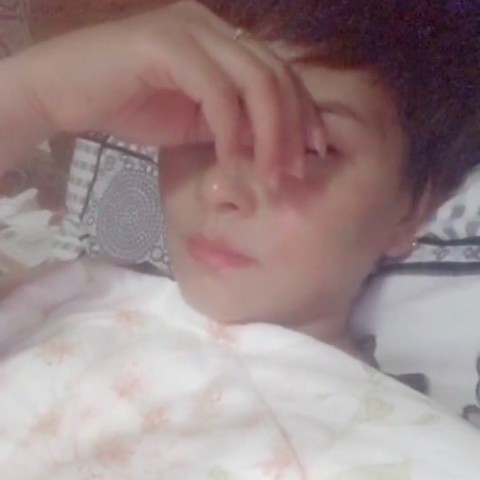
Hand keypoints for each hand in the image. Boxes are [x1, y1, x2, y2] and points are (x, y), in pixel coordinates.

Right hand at [10, 1, 324, 181]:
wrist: (67, 93)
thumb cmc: (129, 107)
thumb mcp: (195, 121)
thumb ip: (233, 124)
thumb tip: (269, 144)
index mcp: (224, 41)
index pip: (280, 75)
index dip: (303, 113)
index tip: (314, 153)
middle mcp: (213, 26)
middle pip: (275, 76)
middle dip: (293, 128)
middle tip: (295, 171)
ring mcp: (190, 29)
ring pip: (254, 80)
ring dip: (269, 132)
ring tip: (271, 174)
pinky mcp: (166, 43)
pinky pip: (215, 91)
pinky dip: (230, 129)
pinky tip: (232, 160)